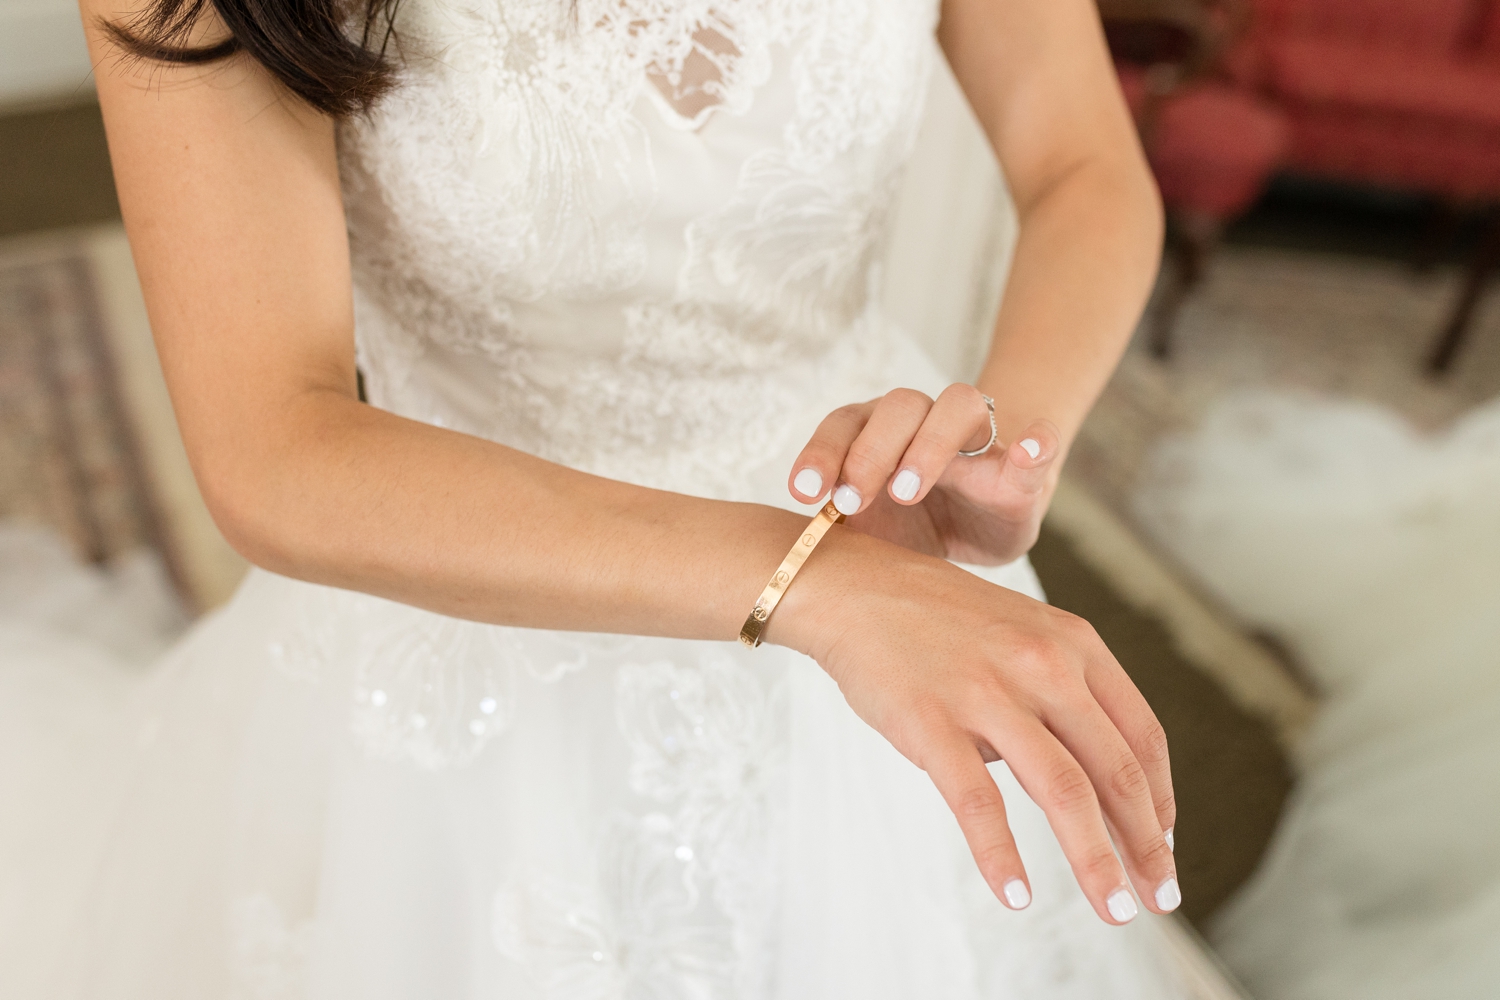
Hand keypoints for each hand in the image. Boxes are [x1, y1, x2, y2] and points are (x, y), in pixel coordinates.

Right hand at [770, 530, 1179, 922]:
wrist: (853, 588)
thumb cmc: (936, 619)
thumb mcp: (1022, 632)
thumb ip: (1063, 692)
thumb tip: (1090, 779)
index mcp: (1074, 645)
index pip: (1140, 735)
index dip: (1161, 799)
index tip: (1162, 843)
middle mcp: (1042, 666)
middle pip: (1115, 771)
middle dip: (1144, 845)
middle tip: (1158, 897)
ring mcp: (988, 692)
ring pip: (1064, 791)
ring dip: (1095, 861)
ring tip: (1113, 909)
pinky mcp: (932, 722)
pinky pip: (977, 802)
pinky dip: (1000, 856)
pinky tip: (1015, 894)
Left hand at [787, 385, 1058, 564]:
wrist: (976, 529)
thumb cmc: (907, 528)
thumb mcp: (870, 534)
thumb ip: (840, 531)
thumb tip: (791, 559)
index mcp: (878, 432)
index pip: (845, 423)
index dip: (823, 452)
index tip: (806, 494)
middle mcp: (923, 422)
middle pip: (899, 406)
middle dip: (871, 450)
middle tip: (854, 500)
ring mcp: (976, 440)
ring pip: (958, 405)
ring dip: (930, 443)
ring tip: (908, 491)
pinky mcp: (1021, 468)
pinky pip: (1036, 443)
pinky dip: (1036, 443)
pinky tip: (1030, 448)